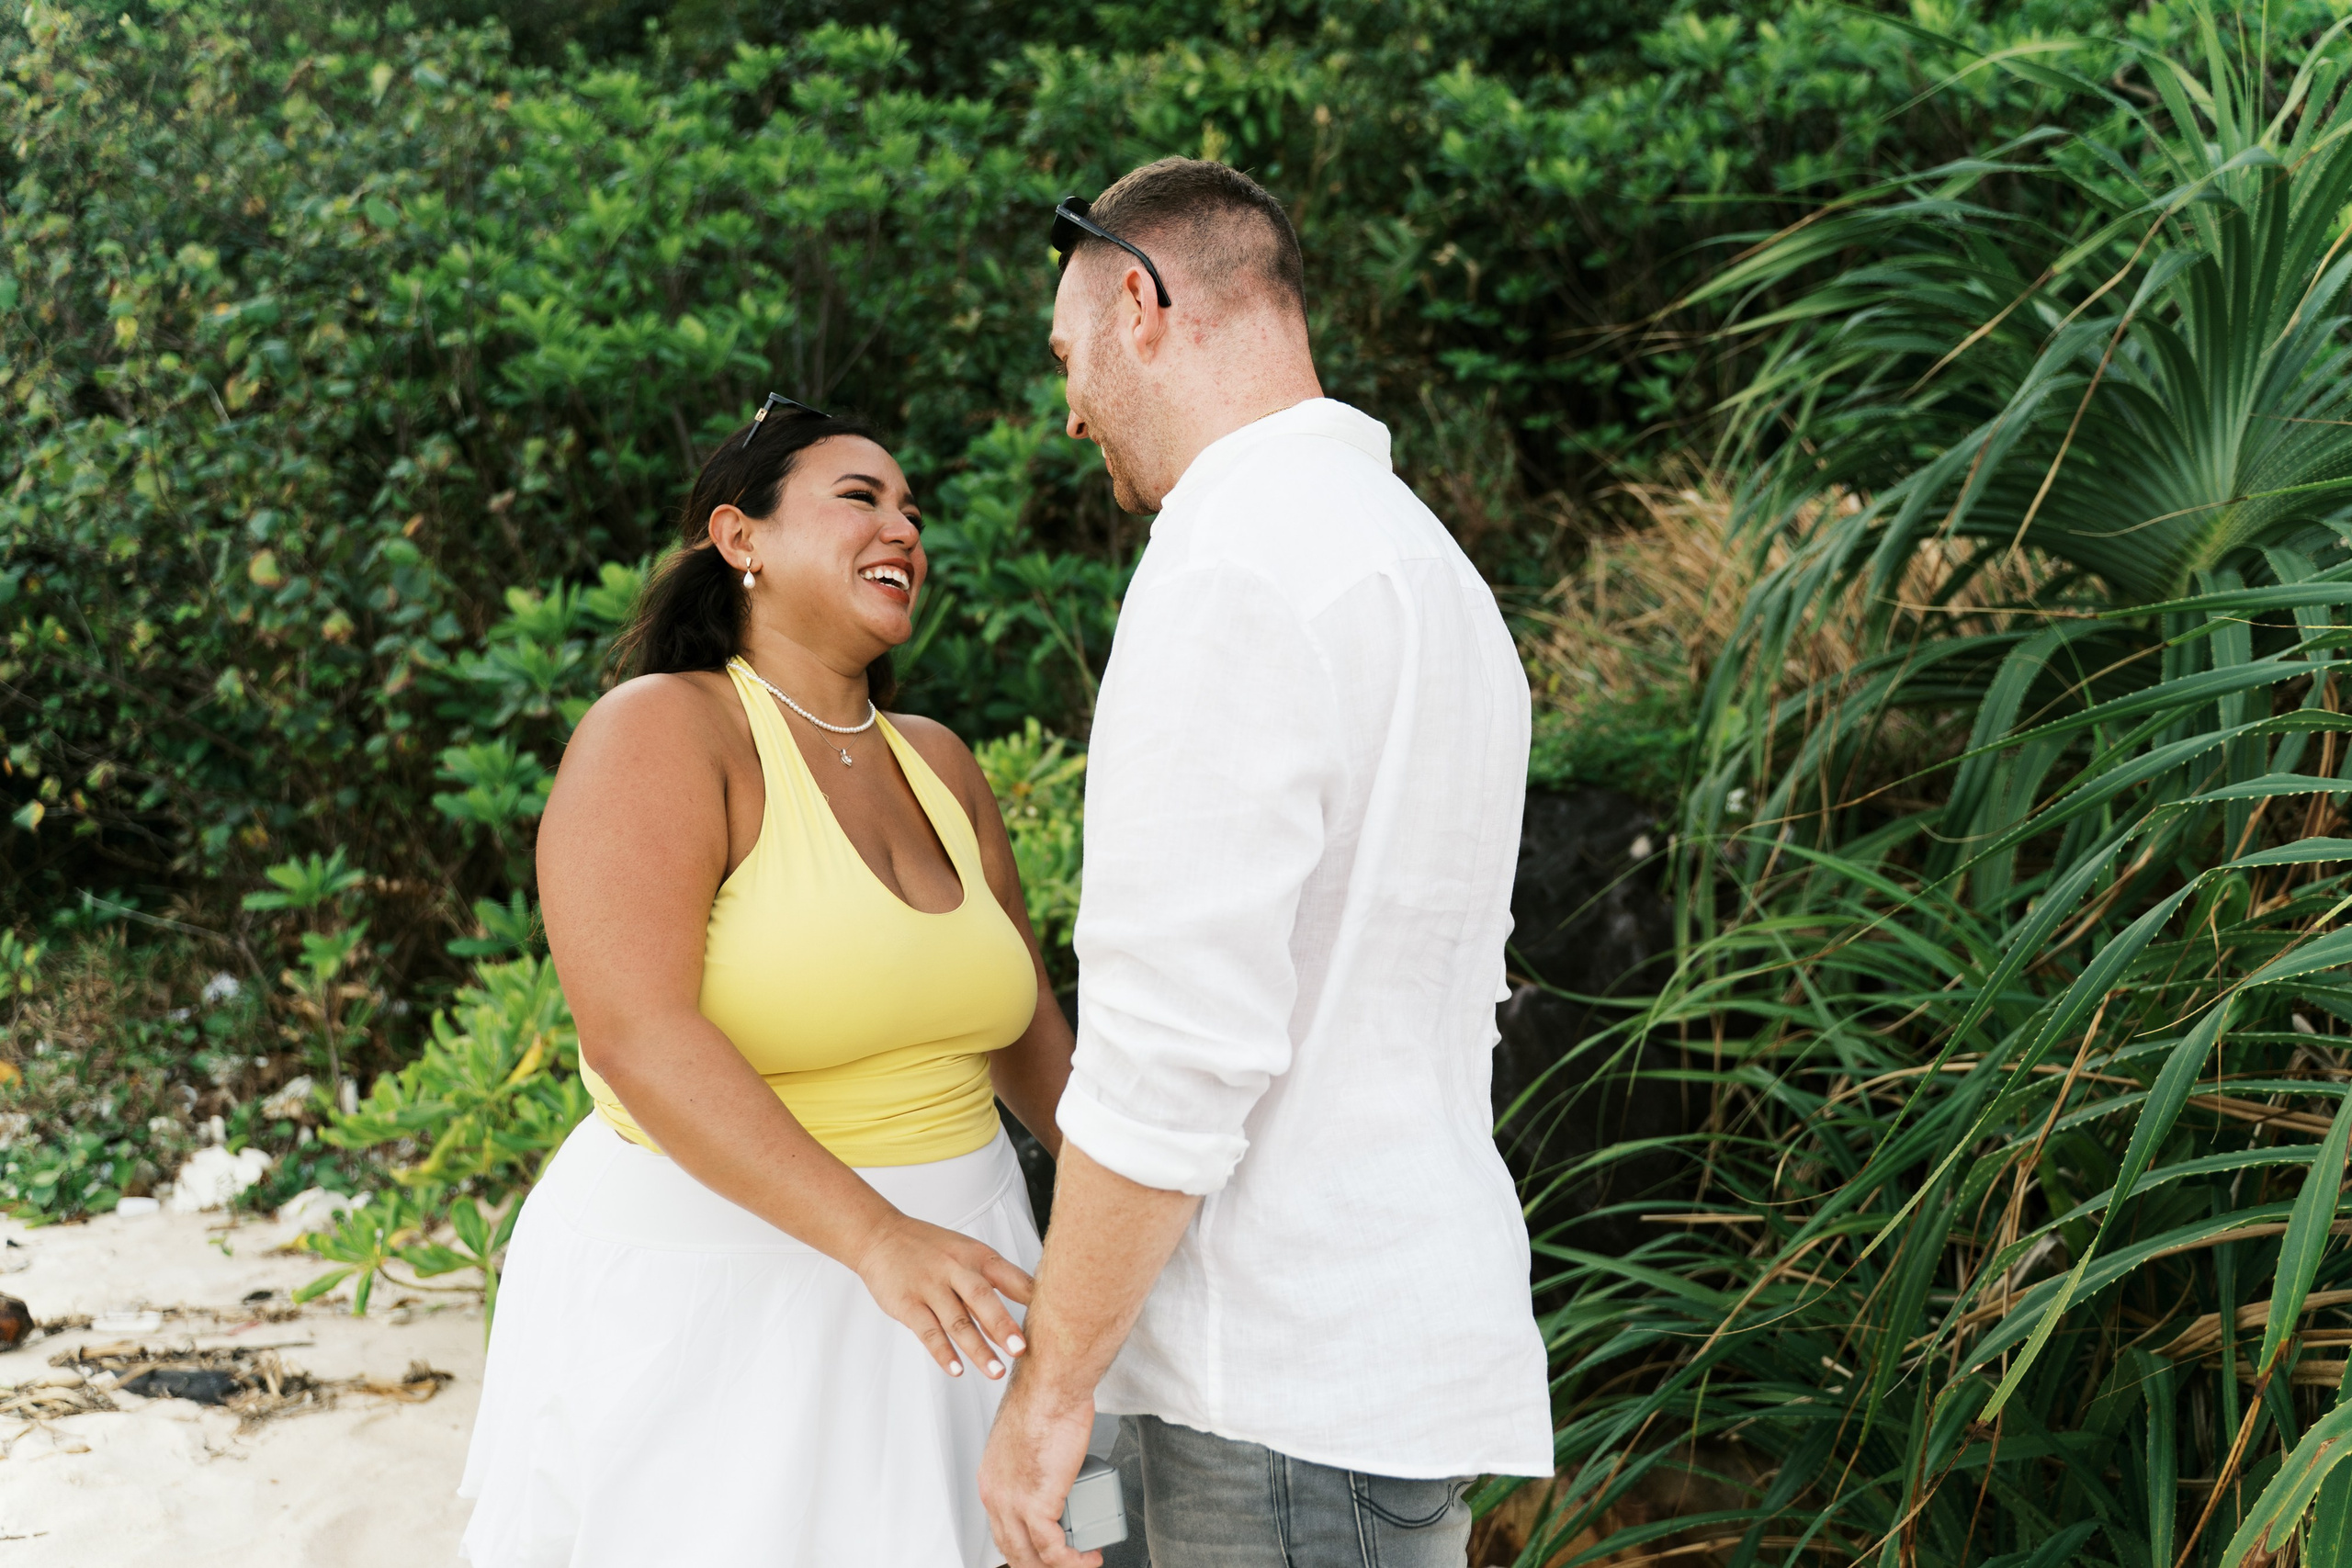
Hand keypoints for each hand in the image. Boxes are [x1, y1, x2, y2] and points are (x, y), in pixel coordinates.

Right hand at [850, 1211, 1032, 1378]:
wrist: (881, 1236)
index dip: (1031, 1297)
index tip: (1053, 1317)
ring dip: (977, 1348)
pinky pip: (927, 1330)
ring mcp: (930, 1286)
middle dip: (1003, 1325)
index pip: (1010, 1276)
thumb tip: (1032, 1310)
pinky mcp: (907, 1303)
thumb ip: (996, 1283)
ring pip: (956, 1321)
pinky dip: (942, 1351)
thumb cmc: (932, 1250)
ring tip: (995, 1372)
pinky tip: (956, 1369)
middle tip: (1021, 1350)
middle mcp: (955, 1269)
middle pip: (982, 1298)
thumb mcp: (967, 1254)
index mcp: (977, 1256)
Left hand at [980, 1373, 1101, 1567]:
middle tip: (1067, 1560)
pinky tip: (1088, 1557)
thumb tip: (1055, 1470)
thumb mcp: (1030, 1438)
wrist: (1052, 1387)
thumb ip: (1034, 1460)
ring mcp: (1012, 1503)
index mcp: (991, 1479)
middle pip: (1013, 1549)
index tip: (1048, 1548)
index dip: (1026, 1544)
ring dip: (1061, 1565)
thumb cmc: (1046, 1399)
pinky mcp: (1036, 1505)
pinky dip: (1073, 1561)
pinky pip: (1054, 1551)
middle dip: (1040, 1563)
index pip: (1002, 1528)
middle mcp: (995, 1494)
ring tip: (1083, 1560)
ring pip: (1030, 1557)